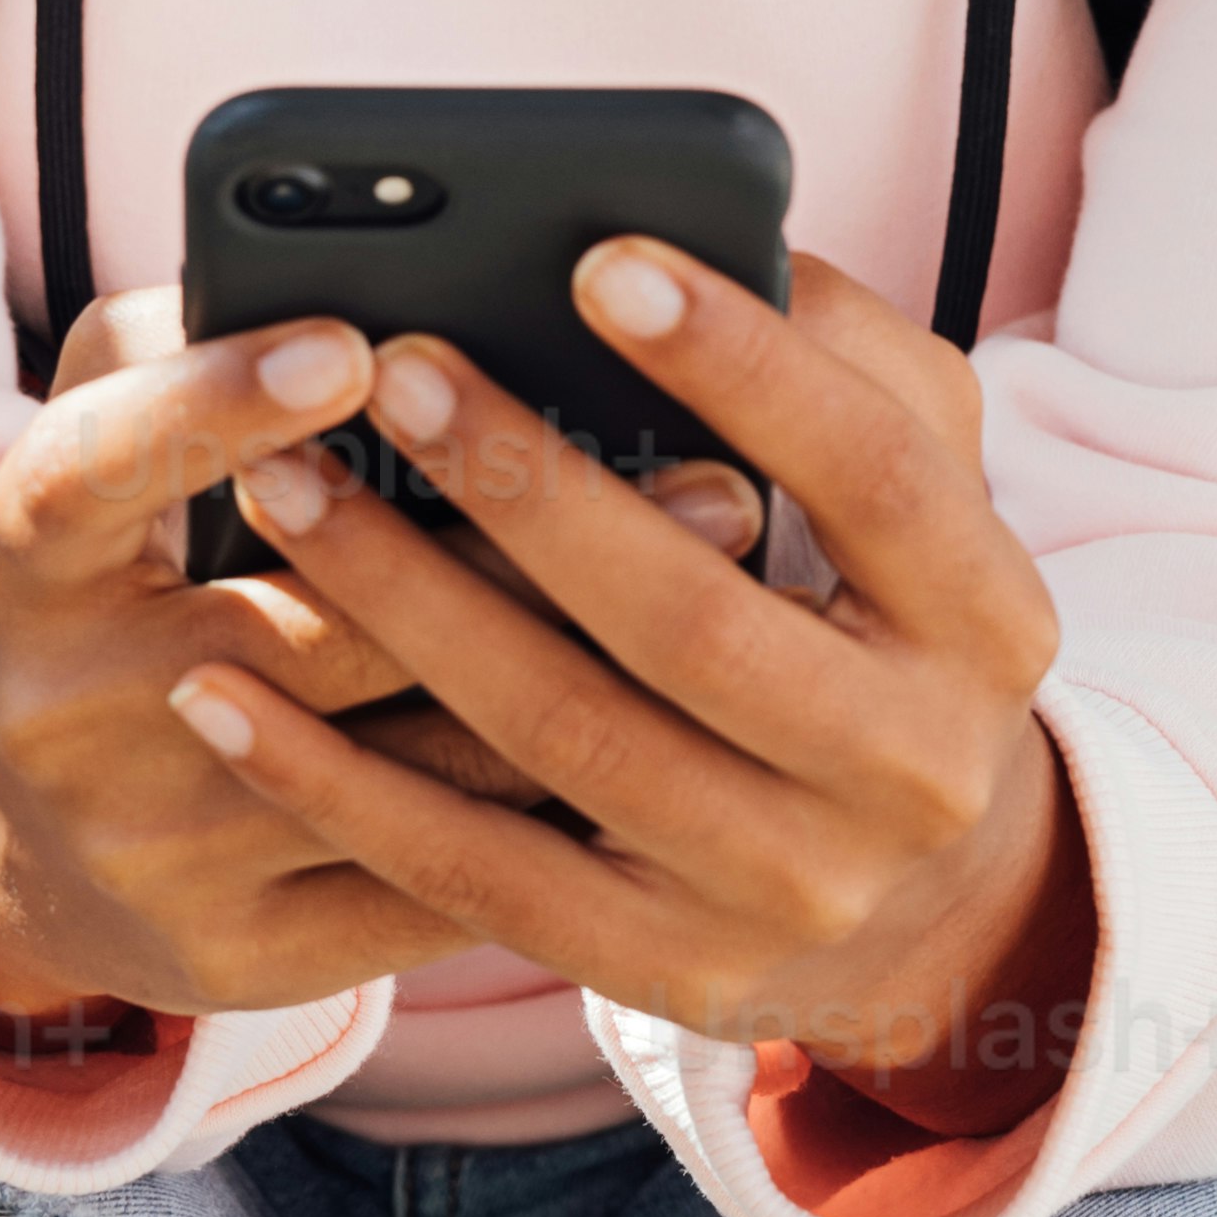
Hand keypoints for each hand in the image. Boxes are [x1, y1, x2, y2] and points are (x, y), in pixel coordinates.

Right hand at [0, 283, 755, 1026]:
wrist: (41, 848)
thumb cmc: (122, 573)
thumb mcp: (108, 446)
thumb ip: (189, 342)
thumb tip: (356, 276)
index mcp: (24, 566)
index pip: (93, 470)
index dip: (213, 408)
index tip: (355, 344)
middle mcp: (68, 716)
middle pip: (316, 627)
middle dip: (520, 540)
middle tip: (709, 465)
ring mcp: (155, 851)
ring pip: (416, 759)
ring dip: (593, 662)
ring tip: (735, 566)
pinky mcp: (242, 959)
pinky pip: (443, 876)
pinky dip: (568, 792)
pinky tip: (686, 713)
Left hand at [161, 241, 1078, 1081]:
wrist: (926, 912)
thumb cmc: (883, 630)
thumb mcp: (922, 502)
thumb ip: (859, 366)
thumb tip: (734, 245)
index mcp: (987, 621)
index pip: (873, 476)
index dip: (743, 366)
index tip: (599, 261)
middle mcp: (908, 770)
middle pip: (692, 618)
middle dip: (527, 484)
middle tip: (393, 365)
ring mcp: (788, 888)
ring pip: (563, 741)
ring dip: (404, 607)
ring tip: (280, 487)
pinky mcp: (671, 972)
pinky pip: (475, 878)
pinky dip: (340, 784)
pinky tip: (228, 694)